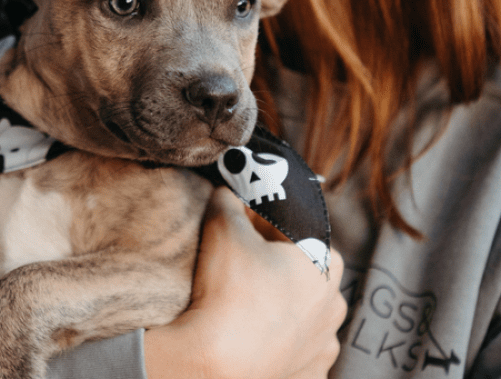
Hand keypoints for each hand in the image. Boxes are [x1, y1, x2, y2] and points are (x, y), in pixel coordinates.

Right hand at [145, 187, 346, 378]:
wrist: (215, 362)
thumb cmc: (228, 289)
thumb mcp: (222, 227)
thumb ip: (227, 201)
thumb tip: (226, 190)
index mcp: (325, 264)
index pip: (297, 231)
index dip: (265, 226)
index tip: (240, 228)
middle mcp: (335, 305)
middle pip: (302, 274)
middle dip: (274, 266)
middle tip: (238, 265)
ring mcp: (325, 346)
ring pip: (303, 316)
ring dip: (279, 307)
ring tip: (242, 306)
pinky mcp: (310, 376)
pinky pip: (298, 354)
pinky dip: (279, 345)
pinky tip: (255, 340)